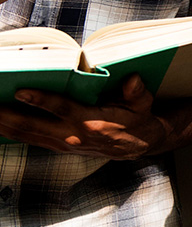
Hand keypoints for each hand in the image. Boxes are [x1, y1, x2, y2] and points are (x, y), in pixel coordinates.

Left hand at [0, 74, 168, 158]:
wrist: (140, 145)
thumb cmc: (138, 119)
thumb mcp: (142, 104)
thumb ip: (136, 92)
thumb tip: (133, 79)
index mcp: (93, 123)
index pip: (63, 110)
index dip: (41, 100)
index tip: (20, 91)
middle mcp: (75, 136)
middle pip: (34, 126)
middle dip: (7, 115)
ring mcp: (66, 144)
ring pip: (28, 136)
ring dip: (5, 125)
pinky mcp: (63, 147)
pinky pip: (32, 141)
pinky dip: (13, 133)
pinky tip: (1, 125)